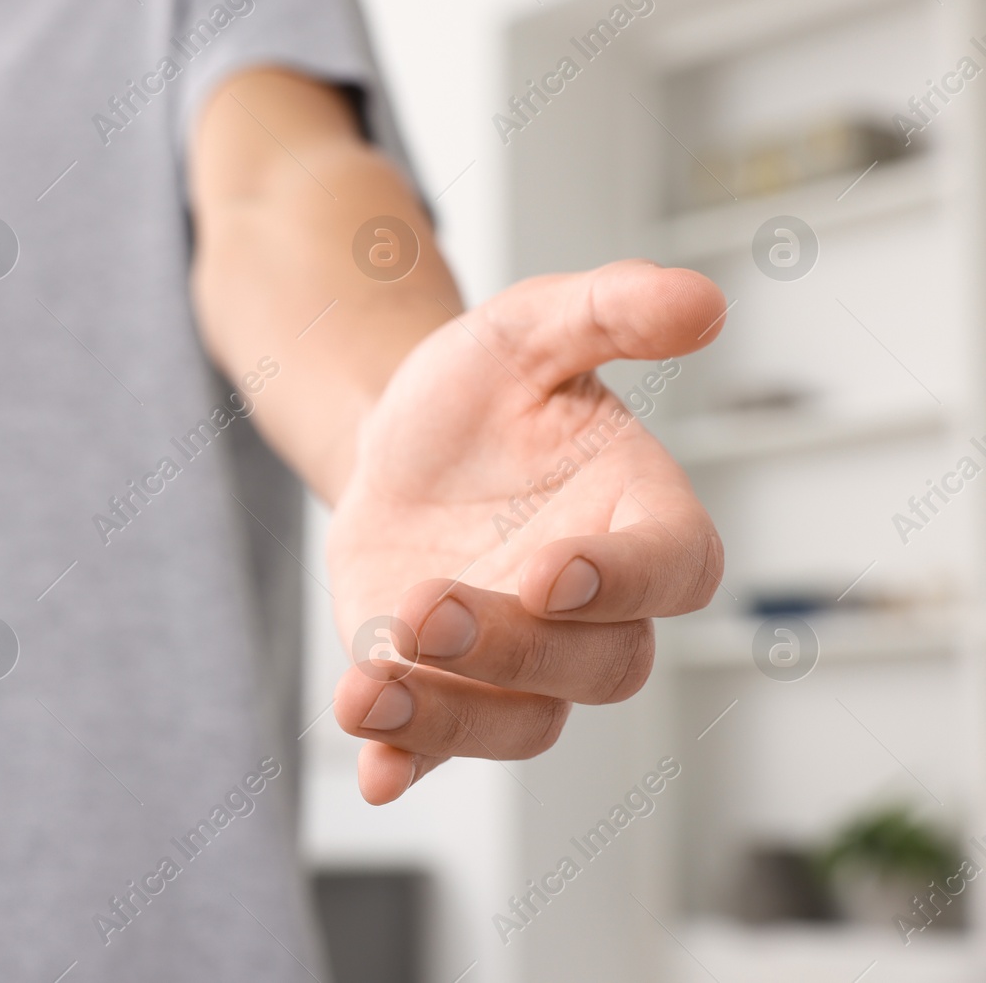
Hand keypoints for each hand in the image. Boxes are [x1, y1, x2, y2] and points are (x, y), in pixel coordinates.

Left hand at [326, 260, 726, 803]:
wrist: (395, 442)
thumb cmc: (481, 390)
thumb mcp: (530, 329)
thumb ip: (609, 310)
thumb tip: (701, 299)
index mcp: (641, 520)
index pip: (673, 569)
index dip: (624, 580)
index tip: (553, 571)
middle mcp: (595, 611)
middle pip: (596, 665)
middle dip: (512, 647)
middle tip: (426, 608)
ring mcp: (522, 663)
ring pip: (523, 722)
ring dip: (451, 718)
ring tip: (370, 690)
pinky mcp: (448, 690)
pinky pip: (442, 748)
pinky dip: (410, 762)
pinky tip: (371, 771)